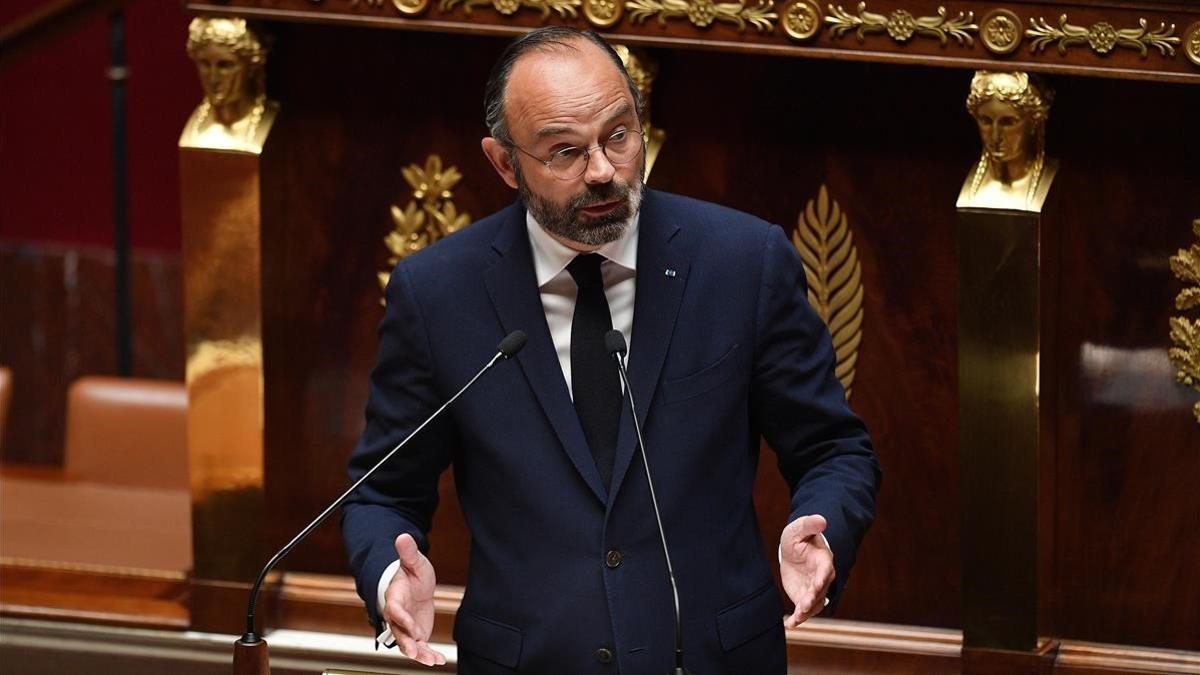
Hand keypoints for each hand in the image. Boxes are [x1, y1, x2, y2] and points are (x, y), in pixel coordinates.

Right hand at [383, 534, 446, 665]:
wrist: (416, 586)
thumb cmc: (411, 574)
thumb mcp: (414, 562)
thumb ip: (408, 553)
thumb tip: (403, 536)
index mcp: (394, 598)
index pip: (394, 610)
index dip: (401, 618)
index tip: (410, 625)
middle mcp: (398, 616)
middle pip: (398, 631)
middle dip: (405, 642)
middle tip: (413, 651)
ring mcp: (406, 627)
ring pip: (408, 643)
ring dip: (418, 653)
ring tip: (430, 660)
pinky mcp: (416, 634)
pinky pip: (421, 646)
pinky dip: (428, 654)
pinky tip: (439, 660)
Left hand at [779, 514, 833, 627]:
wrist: (794, 548)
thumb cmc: (799, 536)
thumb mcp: (800, 528)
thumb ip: (810, 525)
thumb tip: (822, 520)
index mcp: (823, 560)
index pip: (825, 570)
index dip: (822, 577)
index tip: (818, 583)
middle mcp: (822, 577)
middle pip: (820, 591)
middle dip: (812, 598)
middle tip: (803, 606)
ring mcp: (814, 589)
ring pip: (813, 604)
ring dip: (805, 612)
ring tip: (796, 619)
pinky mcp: (804, 596)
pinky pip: (803, 610)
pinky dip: (797, 618)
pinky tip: (788, 624)